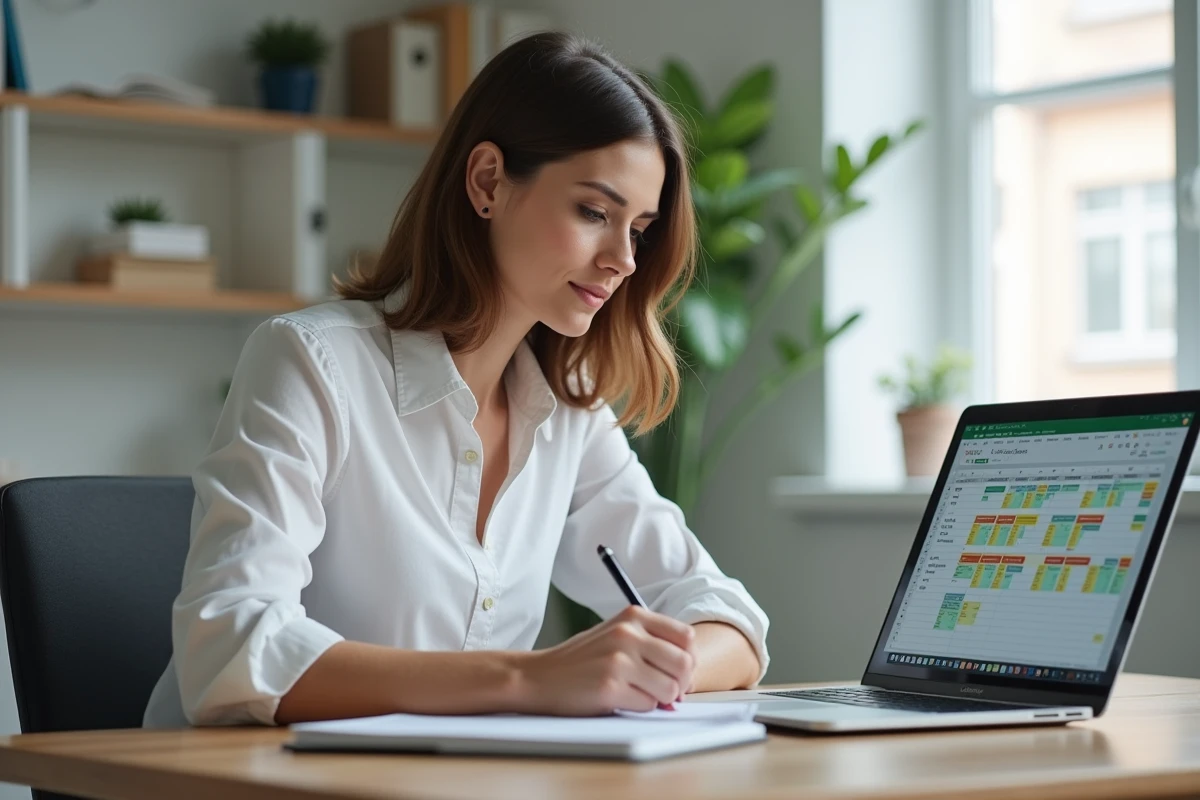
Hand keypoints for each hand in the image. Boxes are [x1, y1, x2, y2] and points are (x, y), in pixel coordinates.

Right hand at [513, 605, 695, 715]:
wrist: (538, 676)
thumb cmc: (582, 660)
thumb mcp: (616, 636)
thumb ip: (651, 643)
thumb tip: (689, 673)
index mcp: (633, 616)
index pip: (686, 637)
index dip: (686, 659)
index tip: (673, 671)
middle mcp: (628, 634)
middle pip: (684, 664)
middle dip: (679, 684)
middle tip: (663, 691)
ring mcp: (619, 660)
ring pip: (670, 689)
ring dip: (660, 698)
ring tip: (638, 693)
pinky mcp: (610, 687)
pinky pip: (648, 704)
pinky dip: (640, 707)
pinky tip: (620, 699)